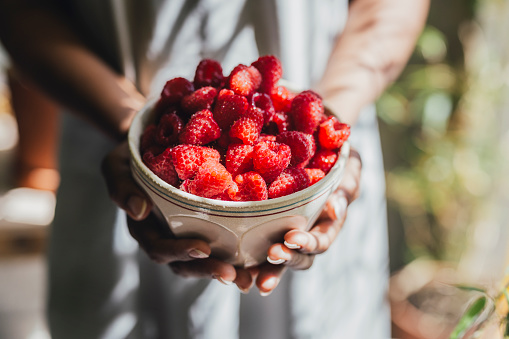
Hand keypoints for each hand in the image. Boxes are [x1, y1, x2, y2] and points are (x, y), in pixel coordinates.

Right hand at [101, 142, 253, 290]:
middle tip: (233, 275)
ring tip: (248, 278)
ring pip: (204, 262)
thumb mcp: (117, 165)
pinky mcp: (204, 227)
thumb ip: (122, 187)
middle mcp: (165, 237)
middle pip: (185, 264)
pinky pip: (219, 247)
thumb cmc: (132, 156)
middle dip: (209, 270)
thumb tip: (139, 210)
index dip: (181, 252)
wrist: (151, 146)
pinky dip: (235, 257)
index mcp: (145, 229)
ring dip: (225, 271)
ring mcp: (184, 235)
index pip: (160, 248)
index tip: (204, 248)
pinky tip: (256, 263)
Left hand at [255, 147, 361, 294]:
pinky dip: (247, 260)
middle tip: (272, 253)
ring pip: (277, 260)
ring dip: (267, 269)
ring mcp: (285, 233)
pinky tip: (232, 267)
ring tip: (251, 276)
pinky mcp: (264, 227)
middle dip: (285, 259)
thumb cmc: (336, 156)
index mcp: (327, 225)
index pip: (320, 241)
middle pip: (298, 257)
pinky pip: (256, 248)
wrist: (315, 148)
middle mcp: (307, 235)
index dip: (307, 243)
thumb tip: (335, 207)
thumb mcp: (348, 166)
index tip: (291, 237)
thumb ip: (347, 186)